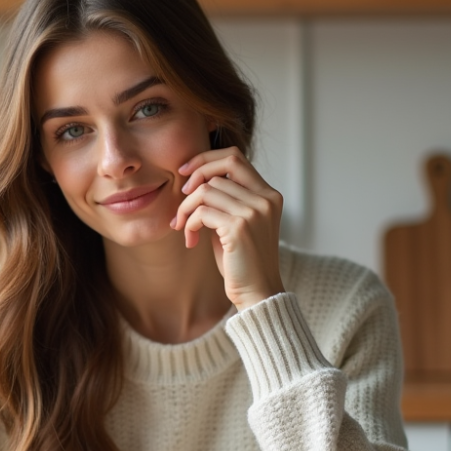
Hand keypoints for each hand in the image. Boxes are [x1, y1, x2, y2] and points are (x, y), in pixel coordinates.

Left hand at [172, 147, 284, 310]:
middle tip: (181, 198)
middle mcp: (265, 199)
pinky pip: (202, 211)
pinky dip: (190, 223)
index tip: (185, 173)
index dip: (206, 160)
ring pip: (206, 190)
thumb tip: (195, 181)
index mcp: (269, 195)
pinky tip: (191, 240)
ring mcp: (254, 211)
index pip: (235, 157)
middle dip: (194, 179)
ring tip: (184, 228)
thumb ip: (226, 200)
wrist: (257, 293)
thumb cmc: (243, 262)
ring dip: (187, 208)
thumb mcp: (237, 224)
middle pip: (220, 168)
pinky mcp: (239, 226)